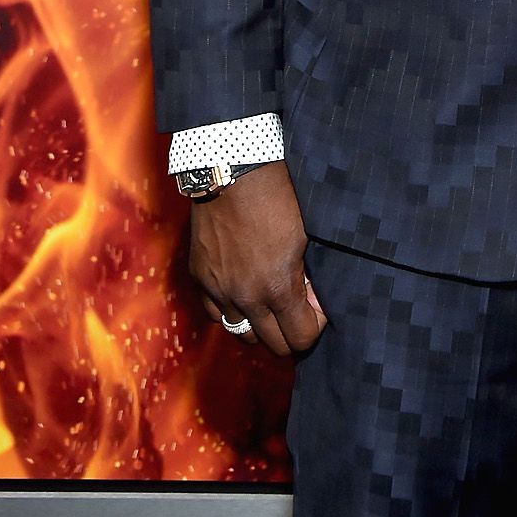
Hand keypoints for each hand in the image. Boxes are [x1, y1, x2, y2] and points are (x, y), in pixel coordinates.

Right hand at [189, 160, 327, 356]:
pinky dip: (231, 309)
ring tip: (269, 305)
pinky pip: (216, 313)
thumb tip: (312, 304)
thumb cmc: (277, 198)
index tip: (316, 310)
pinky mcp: (199, 278)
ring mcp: (219, 290)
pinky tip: (242, 292)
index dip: (314, 328)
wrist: (233, 171)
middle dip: (290, 333)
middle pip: (272, 344)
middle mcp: (245, 297)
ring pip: (241, 333)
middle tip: (297, 313)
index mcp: (276, 287)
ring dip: (259, 324)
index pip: (300, 339)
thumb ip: (308, 278)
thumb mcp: (304, 238)